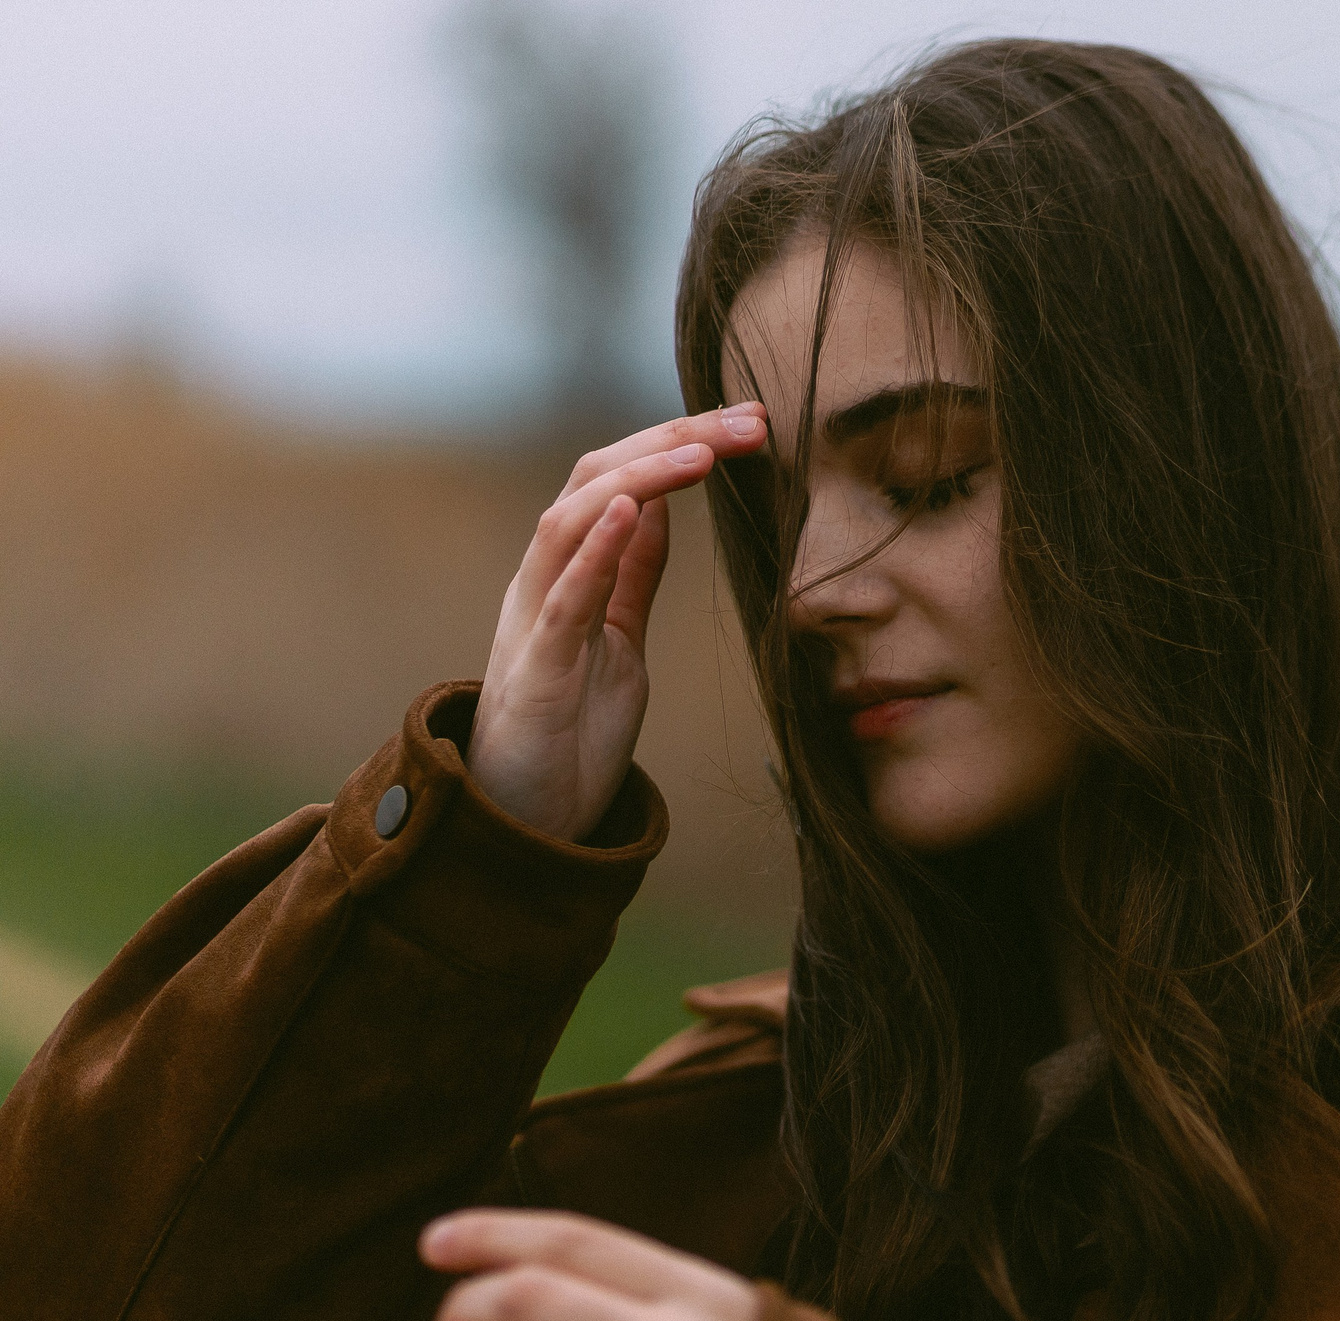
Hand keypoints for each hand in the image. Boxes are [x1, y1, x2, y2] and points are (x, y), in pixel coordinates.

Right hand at [470, 404, 767, 841]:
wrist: (527, 816)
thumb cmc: (571, 729)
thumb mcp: (617, 636)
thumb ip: (632, 575)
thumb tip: (658, 509)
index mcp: (567, 572)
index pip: (619, 479)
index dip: (680, 442)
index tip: (749, 424)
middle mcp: (542, 580)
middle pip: (597, 479)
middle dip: (674, 440)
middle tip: (747, 421)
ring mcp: (533, 619)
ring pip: (573, 519)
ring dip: (640, 477)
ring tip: (700, 450)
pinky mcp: (537, 668)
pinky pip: (564, 595)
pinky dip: (596, 546)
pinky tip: (632, 507)